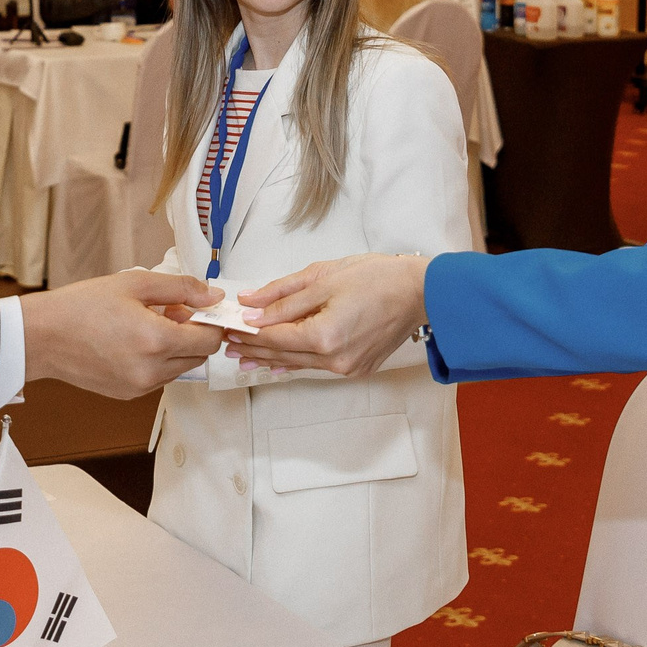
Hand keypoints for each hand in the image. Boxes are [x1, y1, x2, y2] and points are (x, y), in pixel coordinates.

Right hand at [19, 271, 221, 398]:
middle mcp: (152, 370)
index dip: (212, 322)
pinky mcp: (128, 394)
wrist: (43, 336)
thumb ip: (181, 289)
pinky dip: (159, 361)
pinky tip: (136, 342)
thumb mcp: (135, 283)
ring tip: (149, 325)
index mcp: (156, 340)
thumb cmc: (82, 306)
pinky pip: (160, 378)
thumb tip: (213, 296)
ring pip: (182, 369)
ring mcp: (140, 387)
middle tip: (172, 312)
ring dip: (177, 349)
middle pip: (200, 357)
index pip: (210, 340)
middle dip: (194, 334)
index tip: (203, 309)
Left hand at [231, 253, 432, 376]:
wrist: (421, 292)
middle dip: (252, 346)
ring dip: (269, 357)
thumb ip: (283, 295)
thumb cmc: (378, 278)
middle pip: (281, 354)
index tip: (225, 325)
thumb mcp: (324, 278)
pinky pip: (316, 367)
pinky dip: (295, 361)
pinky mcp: (356, 368)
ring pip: (298, 363)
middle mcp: (333, 359)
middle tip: (227, 341)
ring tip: (243, 355)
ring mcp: (346, 368)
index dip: (245, 331)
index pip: (272, 336)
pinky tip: (276, 364)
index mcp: (323, 336)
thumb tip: (249, 303)